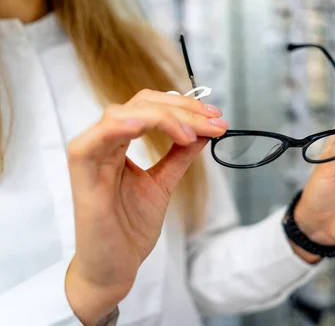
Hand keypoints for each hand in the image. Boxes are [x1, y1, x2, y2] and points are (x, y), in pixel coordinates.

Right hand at [64, 89, 228, 323]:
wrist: (114, 267)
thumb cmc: (130, 227)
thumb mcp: (164, 183)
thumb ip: (179, 156)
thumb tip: (205, 132)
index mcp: (119, 143)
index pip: (150, 106)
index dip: (185, 107)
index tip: (217, 118)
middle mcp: (103, 143)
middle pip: (140, 104)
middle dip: (182, 109)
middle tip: (214, 121)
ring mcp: (90, 157)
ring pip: (121, 114)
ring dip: (163, 117)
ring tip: (191, 134)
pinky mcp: (81, 175)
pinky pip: (94, 140)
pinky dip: (121, 127)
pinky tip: (145, 127)